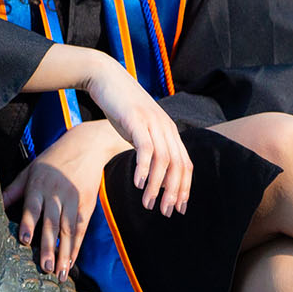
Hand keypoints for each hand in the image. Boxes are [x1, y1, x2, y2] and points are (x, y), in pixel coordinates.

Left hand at [3, 122, 125, 276]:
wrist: (86, 147)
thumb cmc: (53, 160)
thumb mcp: (30, 170)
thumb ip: (13, 190)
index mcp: (38, 185)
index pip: (33, 207)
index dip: (29, 223)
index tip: (25, 241)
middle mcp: (56, 194)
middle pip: (52, 223)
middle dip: (49, 247)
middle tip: (45, 268)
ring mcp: (73, 200)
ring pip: (68, 230)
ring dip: (64, 253)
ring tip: (59, 273)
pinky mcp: (86, 205)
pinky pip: (80, 229)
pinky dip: (76, 246)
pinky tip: (71, 261)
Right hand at [82, 58, 191, 215]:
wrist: (107, 79)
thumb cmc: (121, 107)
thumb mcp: (139, 129)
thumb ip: (148, 147)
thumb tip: (151, 170)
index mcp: (169, 131)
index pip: (185, 164)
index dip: (184, 187)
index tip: (178, 207)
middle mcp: (166, 127)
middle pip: (178, 165)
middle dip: (173, 192)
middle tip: (166, 212)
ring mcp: (153, 123)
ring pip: (163, 161)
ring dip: (157, 186)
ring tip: (149, 204)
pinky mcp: (137, 120)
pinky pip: (145, 148)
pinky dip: (143, 168)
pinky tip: (139, 184)